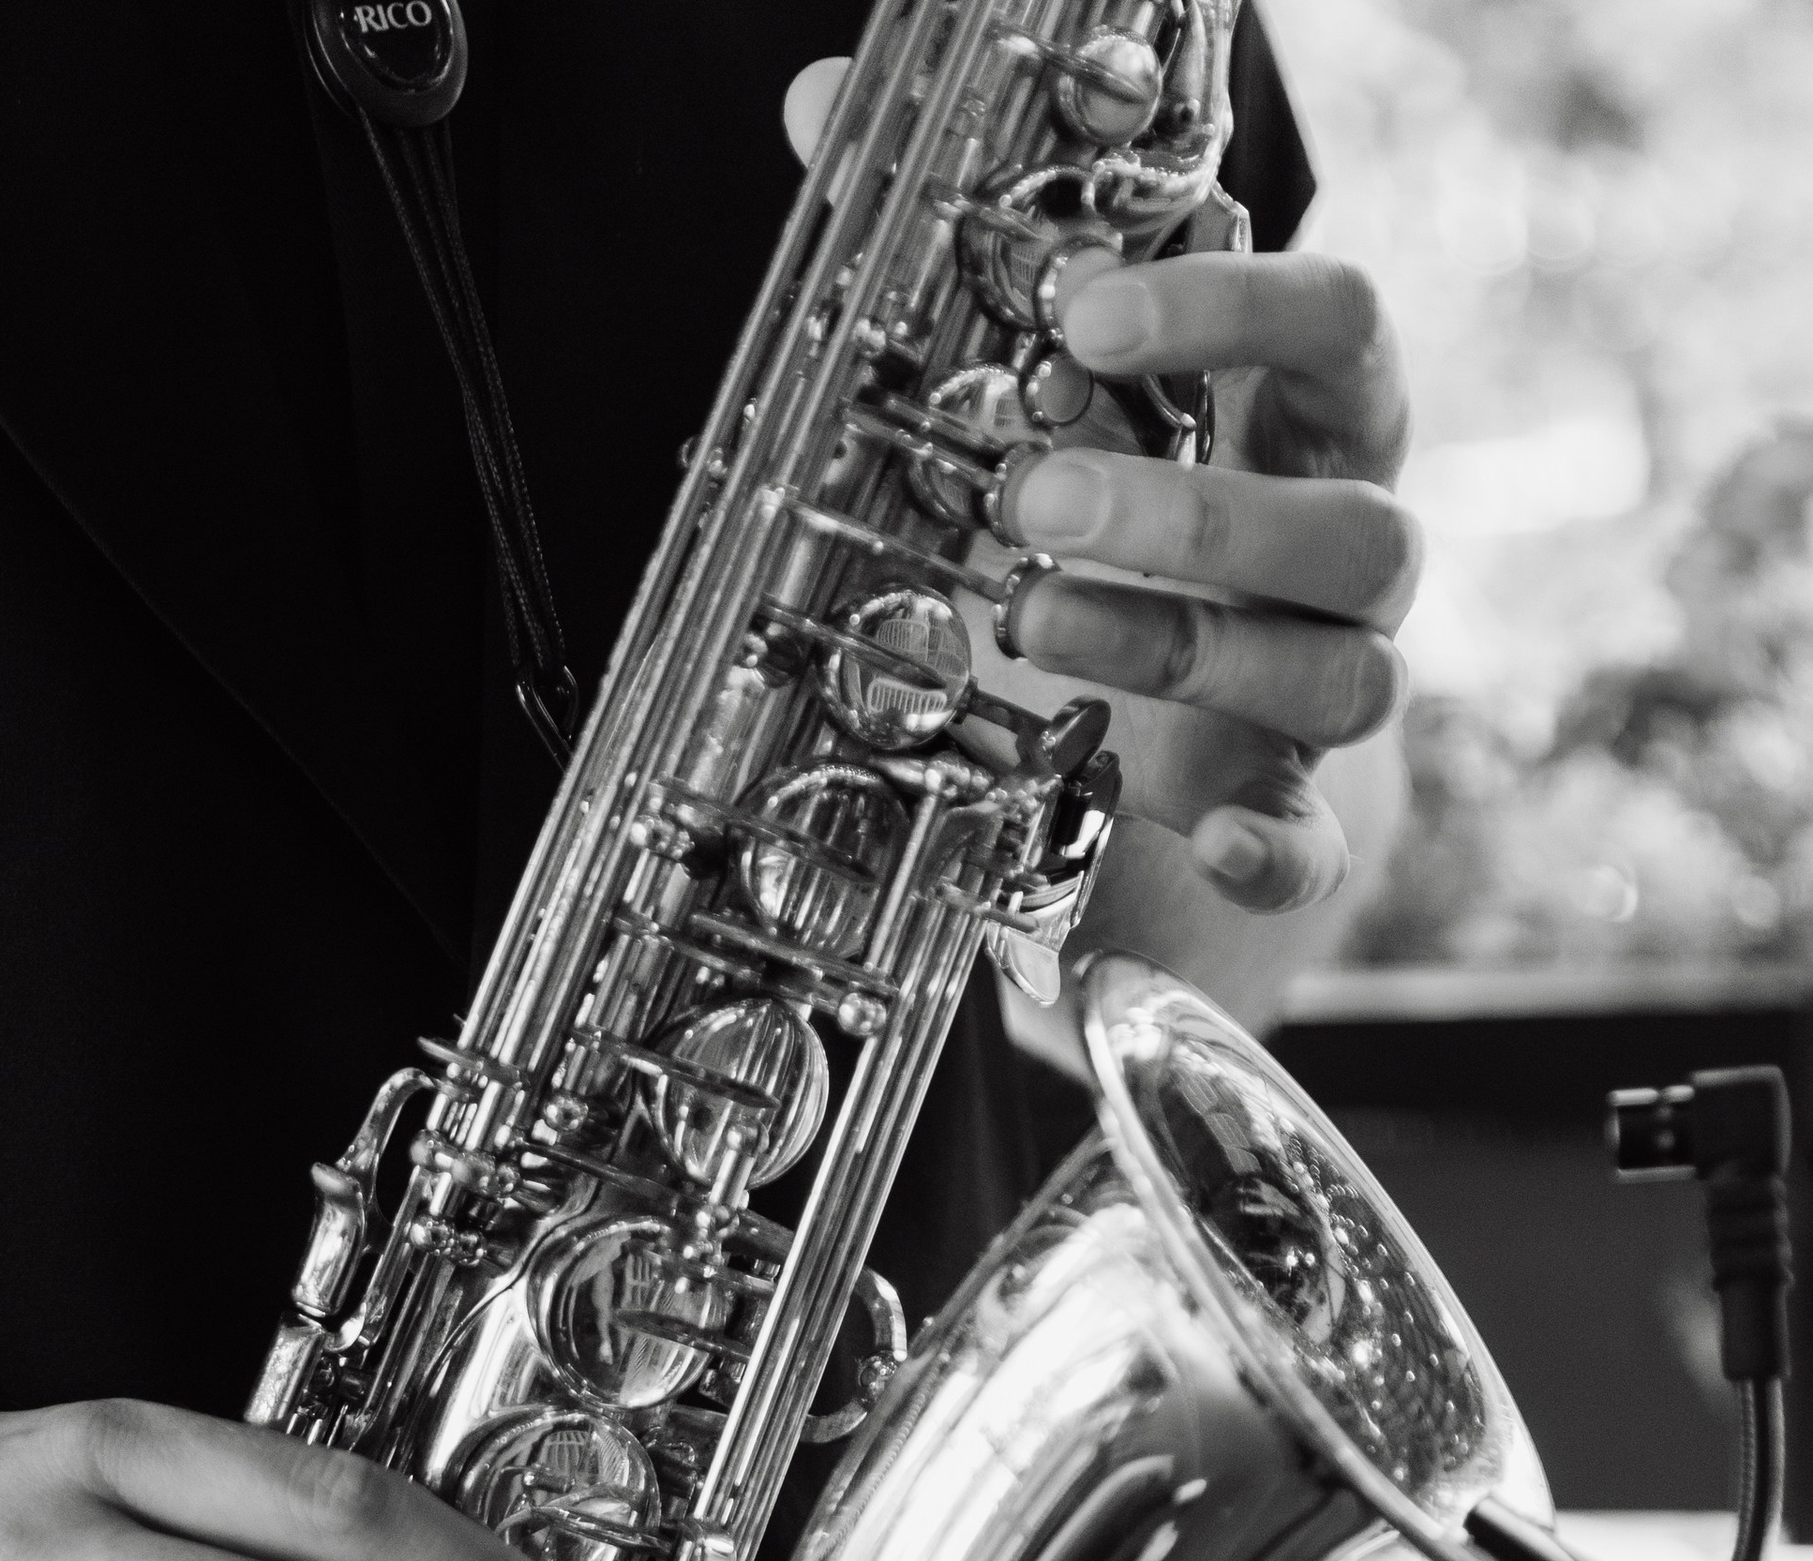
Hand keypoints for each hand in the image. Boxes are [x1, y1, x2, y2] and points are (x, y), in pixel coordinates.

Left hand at [1002, 250, 1418, 913]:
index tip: (1082, 319)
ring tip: (1033, 622)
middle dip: (1185, 513)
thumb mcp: (1051, 392)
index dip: (1229, 313)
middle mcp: (1353, 549)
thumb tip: (818, 99)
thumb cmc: (1116, 503)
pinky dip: (1275, 851)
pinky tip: (1210, 843)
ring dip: (1181, 648)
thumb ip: (965, 258)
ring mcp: (1335, 681)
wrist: (1163, 702)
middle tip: (1030, 498)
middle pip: (1345, 525)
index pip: (1338, 326)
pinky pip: (1318, 844)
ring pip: (1331, 673)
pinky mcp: (1293, 806)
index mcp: (1318, 420)